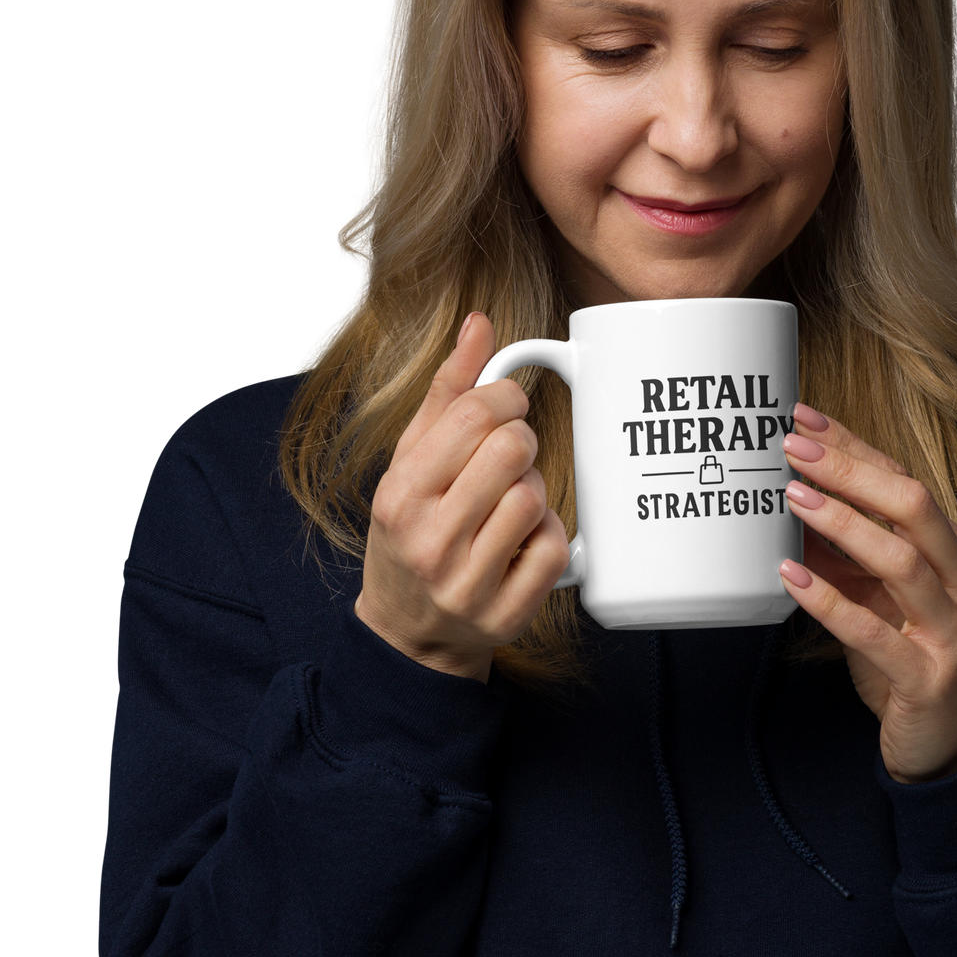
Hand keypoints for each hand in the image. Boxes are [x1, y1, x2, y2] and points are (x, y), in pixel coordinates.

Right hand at [354, 313, 570, 681]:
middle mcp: (429, 540)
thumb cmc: (414, 528)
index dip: (505, 398)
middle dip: (520, 441)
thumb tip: (480, 323)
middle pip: (510, 450)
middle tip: (509, 456)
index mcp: (401, 493)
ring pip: (534, 498)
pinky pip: (555, 548)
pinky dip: (549, 536)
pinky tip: (523, 541)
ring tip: (511, 502)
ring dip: (534, 491)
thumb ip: (448, 391)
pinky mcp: (506, 614)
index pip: (473, 415)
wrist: (408, 633)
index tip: (505, 408)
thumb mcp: (412, 460)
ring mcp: (467, 583)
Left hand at [778, 406, 956, 782]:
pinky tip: (790, 577)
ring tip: (793, 497)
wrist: (952, 747)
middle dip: (851, 471)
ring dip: (843, 523)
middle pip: (913, 507)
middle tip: (793, 448)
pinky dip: (829, 602)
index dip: (854, 448)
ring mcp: (953, 631)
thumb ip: (843, 553)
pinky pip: (874, 634)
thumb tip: (788, 501)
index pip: (905, 483)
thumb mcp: (878, 596)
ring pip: (901, 561)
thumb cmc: (912, 658)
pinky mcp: (928, 679)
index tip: (804, 420)